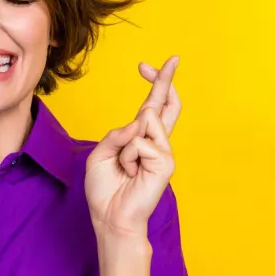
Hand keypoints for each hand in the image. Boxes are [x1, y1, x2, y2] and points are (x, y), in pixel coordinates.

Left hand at [85, 55, 181, 238]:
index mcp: (141, 138)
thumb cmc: (105, 188)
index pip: (151, 106)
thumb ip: (117, 134)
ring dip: (126, 144)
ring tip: (125, 166)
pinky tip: (131, 173)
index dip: (153, 84)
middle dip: (166, 79)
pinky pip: (140, 143)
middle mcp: (155, 142)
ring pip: (146, 120)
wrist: (110, 217)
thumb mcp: (100, 154)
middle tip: (174, 59)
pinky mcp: (166, 163)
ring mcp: (163, 152)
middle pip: (167, 104)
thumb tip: (140, 122)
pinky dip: (128, 157)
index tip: (146, 66)